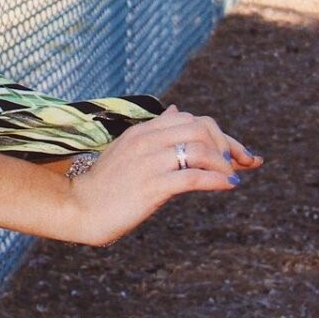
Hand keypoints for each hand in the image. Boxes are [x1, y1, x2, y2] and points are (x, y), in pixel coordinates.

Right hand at [58, 105, 262, 246]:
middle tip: (240, 165)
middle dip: (227, 146)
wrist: (78, 207)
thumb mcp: (129, 148)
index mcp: (144, 130)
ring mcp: (148, 163)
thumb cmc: (106, 183)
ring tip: (231, 177)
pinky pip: (193, 178)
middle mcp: (147, 141)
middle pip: (202, 129)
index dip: (221, 135)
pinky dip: (216, 180)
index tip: (238, 154)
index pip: (192, 120)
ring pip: (200, 151)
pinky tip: (228, 186)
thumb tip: (177, 110)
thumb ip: (156, 131)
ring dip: (224, 164)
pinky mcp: (151, 187)